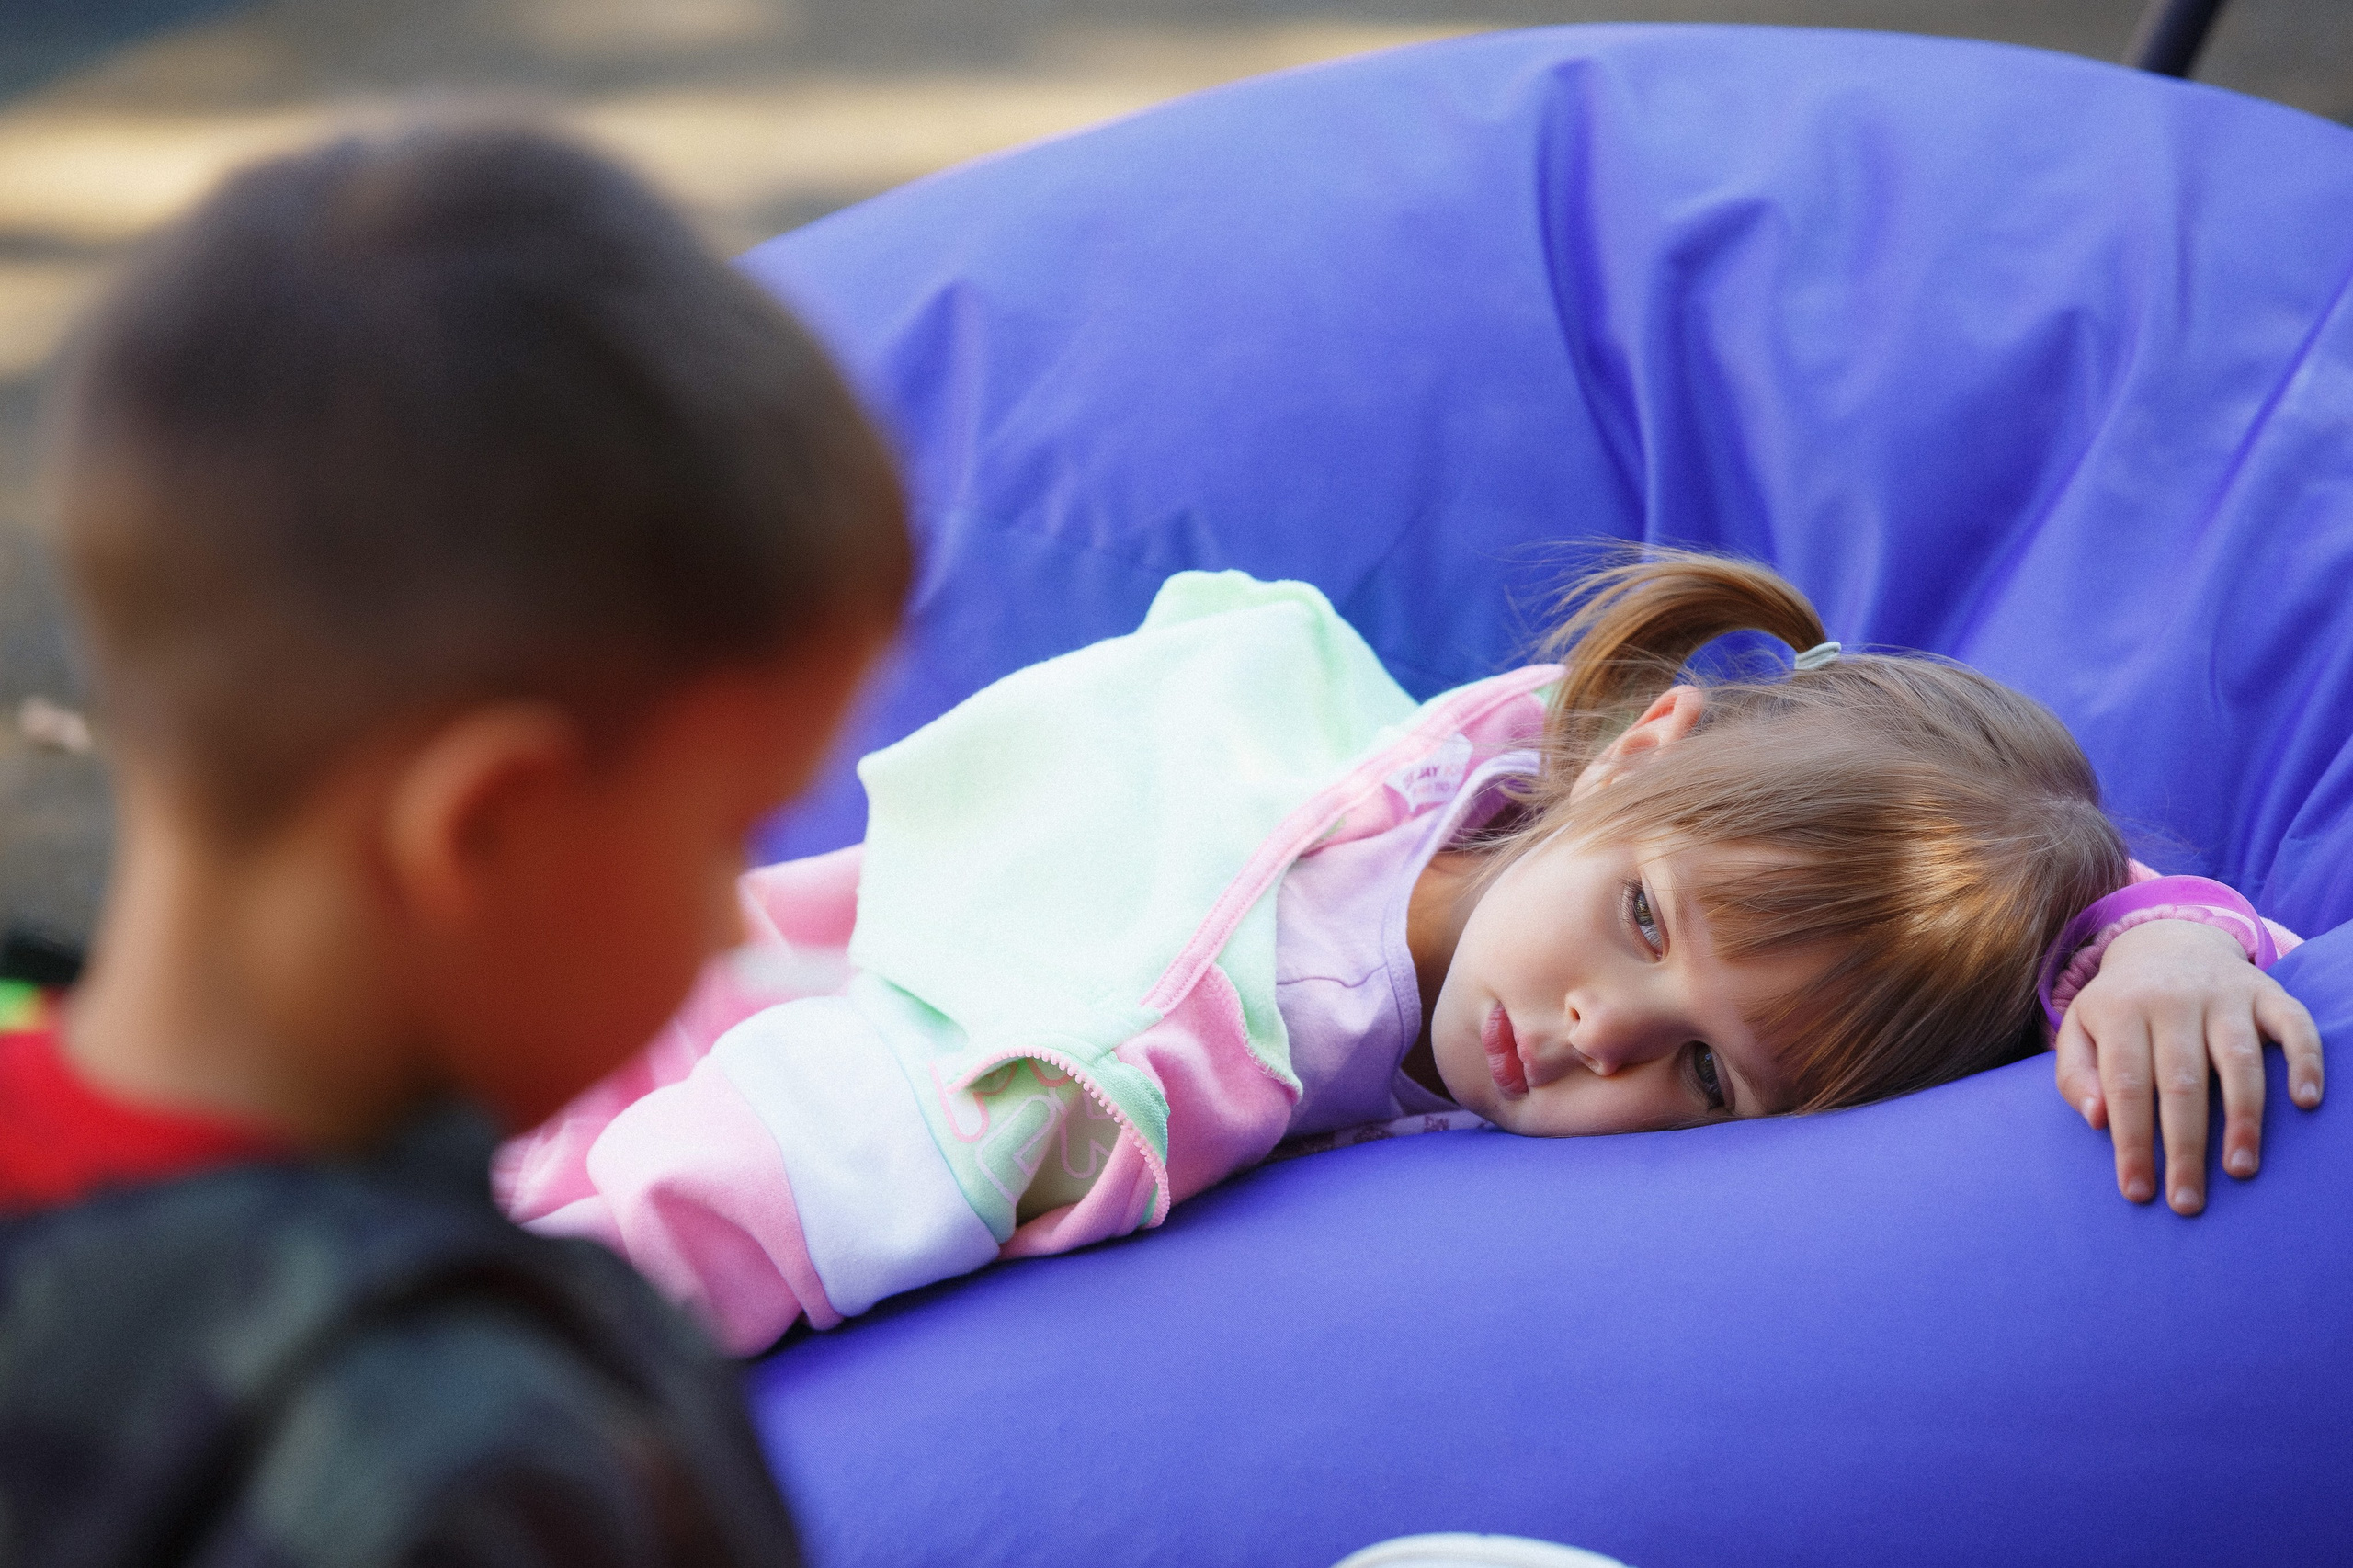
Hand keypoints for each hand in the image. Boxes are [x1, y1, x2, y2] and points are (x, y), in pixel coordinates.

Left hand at [2052, 919, 2322, 1214]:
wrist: (2167, 942)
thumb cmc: (2120, 1007)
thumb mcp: (2081, 1031)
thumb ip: (2075, 1075)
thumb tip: (2097, 1120)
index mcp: (2121, 1011)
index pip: (2125, 1086)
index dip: (2132, 1142)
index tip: (2138, 1193)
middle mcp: (2173, 1000)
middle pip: (2181, 1081)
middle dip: (2184, 1147)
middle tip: (2188, 1201)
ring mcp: (2224, 994)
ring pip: (2238, 1059)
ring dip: (2243, 1117)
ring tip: (2240, 1169)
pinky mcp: (2267, 991)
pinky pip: (2293, 1025)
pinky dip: (2304, 1061)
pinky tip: (2306, 1102)